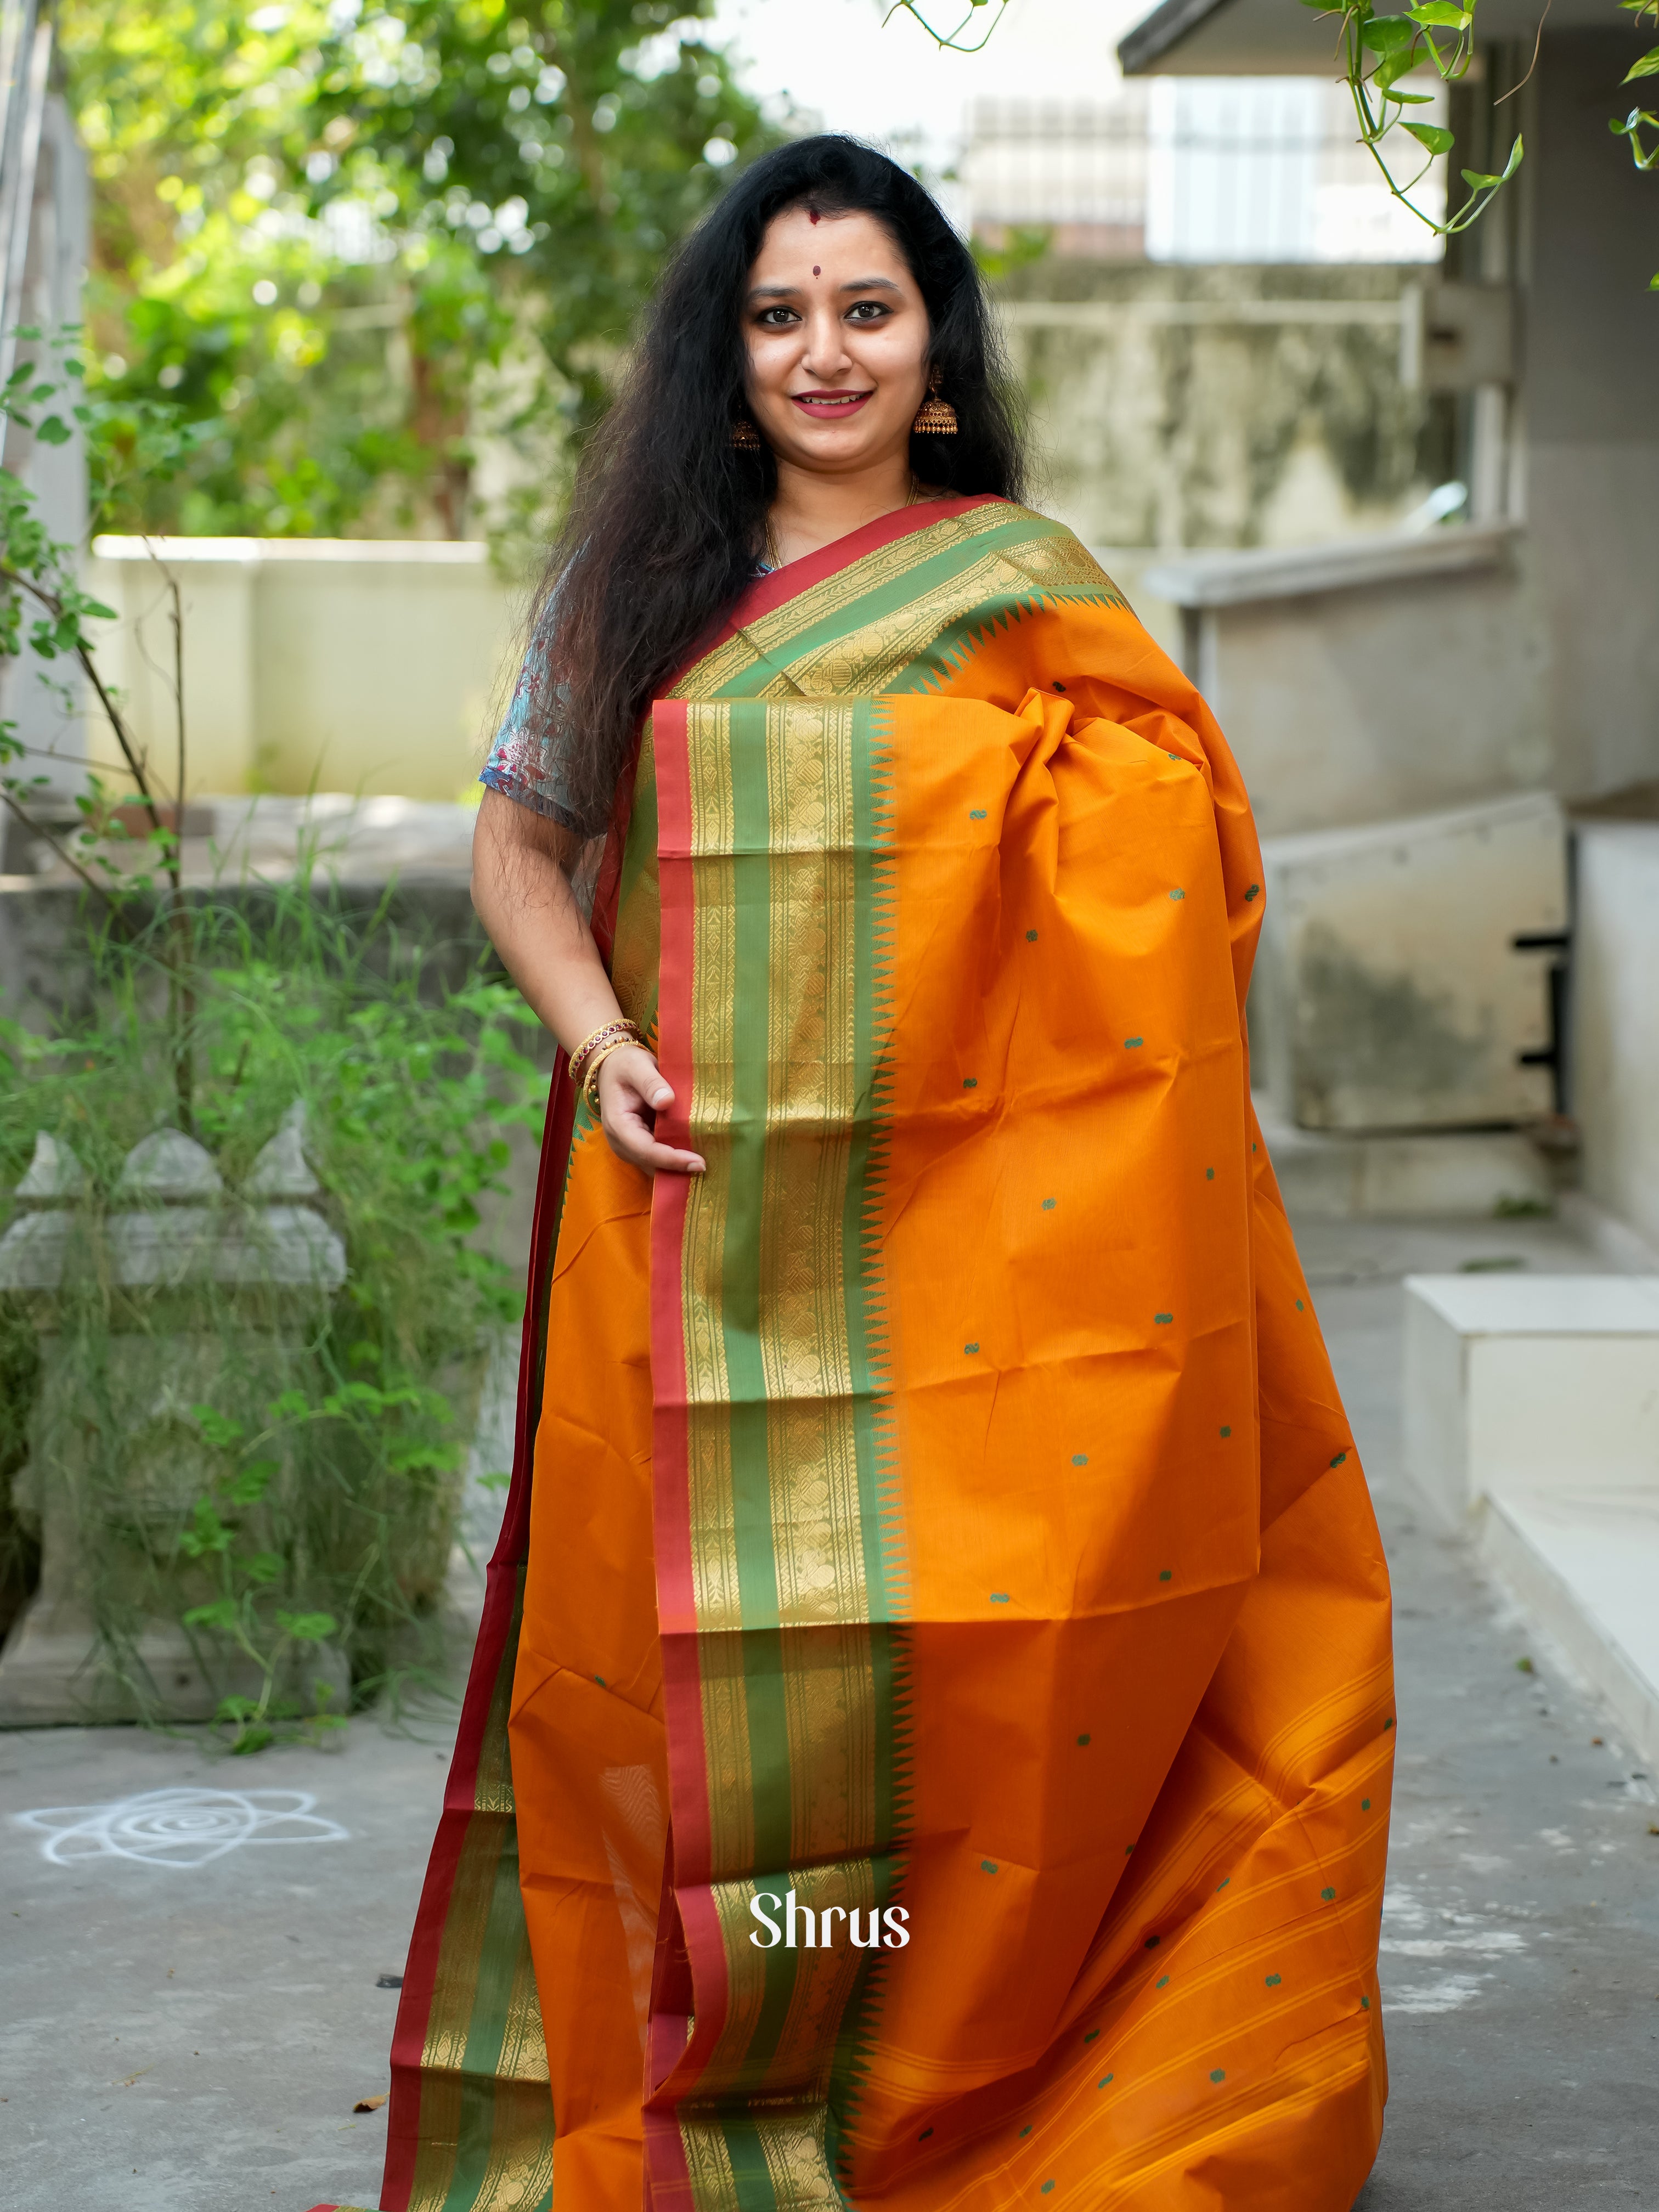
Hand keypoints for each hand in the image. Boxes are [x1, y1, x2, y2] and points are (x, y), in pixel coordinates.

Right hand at [594, 1043, 705, 1177]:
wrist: (613, 1067)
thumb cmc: (625, 1065)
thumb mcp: (637, 1066)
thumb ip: (651, 1083)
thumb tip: (667, 1101)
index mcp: (618, 1125)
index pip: (646, 1150)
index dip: (672, 1159)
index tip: (699, 1162)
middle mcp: (621, 1142)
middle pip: (652, 1164)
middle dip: (679, 1169)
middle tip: (710, 1166)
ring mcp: (629, 1147)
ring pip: (655, 1167)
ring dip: (678, 1167)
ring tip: (707, 1163)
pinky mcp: (639, 1146)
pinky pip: (657, 1160)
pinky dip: (675, 1160)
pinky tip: (696, 1155)